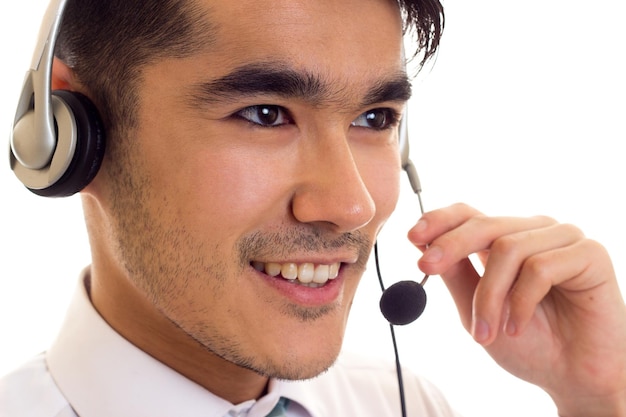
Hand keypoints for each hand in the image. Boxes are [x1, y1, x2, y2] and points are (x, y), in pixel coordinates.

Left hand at [408, 203, 625, 415]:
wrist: (572, 377)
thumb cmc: (528, 342)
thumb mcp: (477, 308)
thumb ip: (456, 274)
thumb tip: (424, 244)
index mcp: (506, 240)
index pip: (469, 215)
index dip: (439, 221)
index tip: (412, 237)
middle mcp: (533, 232)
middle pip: (484, 224)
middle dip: (450, 246)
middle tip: (425, 266)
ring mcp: (562, 239)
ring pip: (509, 249)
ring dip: (489, 296)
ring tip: (487, 332)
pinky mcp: (589, 254)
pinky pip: (541, 267)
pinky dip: (521, 302)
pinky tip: (517, 326)